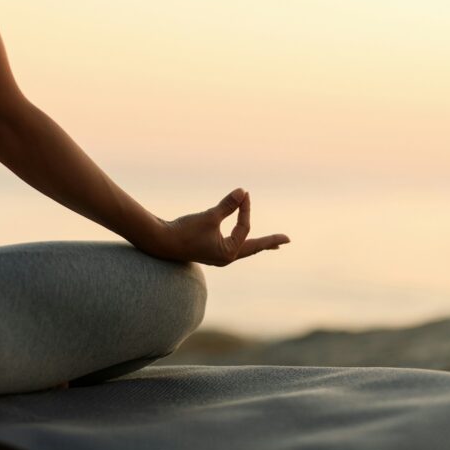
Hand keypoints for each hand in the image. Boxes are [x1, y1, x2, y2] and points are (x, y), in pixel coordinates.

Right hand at [150, 188, 289, 265]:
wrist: (161, 243)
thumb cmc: (185, 231)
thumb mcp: (209, 216)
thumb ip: (227, 205)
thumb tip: (243, 191)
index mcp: (228, 252)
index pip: (244, 228)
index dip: (245, 210)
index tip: (244, 195)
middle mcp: (226, 258)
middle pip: (253, 248)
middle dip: (270, 242)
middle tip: (287, 240)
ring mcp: (219, 257)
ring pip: (244, 249)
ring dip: (258, 245)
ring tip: (272, 245)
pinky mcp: (211, 253)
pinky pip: (233, 247)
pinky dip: (243, 243)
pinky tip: (244, 242)